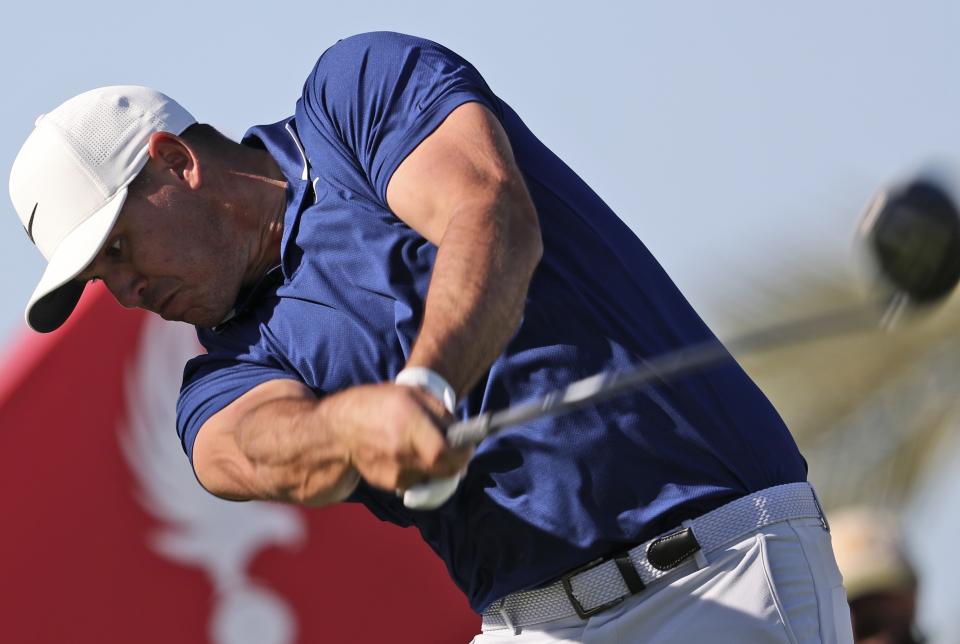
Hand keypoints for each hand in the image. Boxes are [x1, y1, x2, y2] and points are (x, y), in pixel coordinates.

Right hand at [325, 383, 472, 492]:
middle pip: (444, 469)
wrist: (337, 432)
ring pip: (433, 476)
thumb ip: (441, 414)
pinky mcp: (389, 484)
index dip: (463, 452)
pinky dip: (421, 470)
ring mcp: (395, 472)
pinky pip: (418, 480)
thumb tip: (461, 434)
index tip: (468, 446)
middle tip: (457, 450)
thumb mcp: (412, 395)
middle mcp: (402, 451)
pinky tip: (408, 454)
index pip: (445, 452)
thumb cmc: (377, 405)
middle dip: (456, 461)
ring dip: (438, 465)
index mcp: (408, 423)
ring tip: (425, 446)